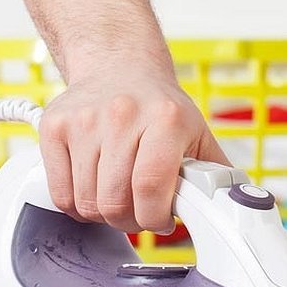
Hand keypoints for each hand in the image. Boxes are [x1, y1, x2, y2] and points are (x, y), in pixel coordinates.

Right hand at [36, 61, 228, 234]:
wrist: (119, 64)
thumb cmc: (160, 106)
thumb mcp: (197, 133)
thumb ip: (215, 175)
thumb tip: (231, 209)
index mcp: (165, 118)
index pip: (151, 187)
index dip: (155, 218)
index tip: (161, 221)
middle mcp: (122, 115)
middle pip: (115, 202)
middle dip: (131, 221)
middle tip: (140, 212)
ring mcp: (84, 120)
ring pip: (86, 203)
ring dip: (103, 214)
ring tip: (118, 198)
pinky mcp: (54, 127)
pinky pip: (60, 193)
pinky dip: (76, 206)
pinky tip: (93, 190)